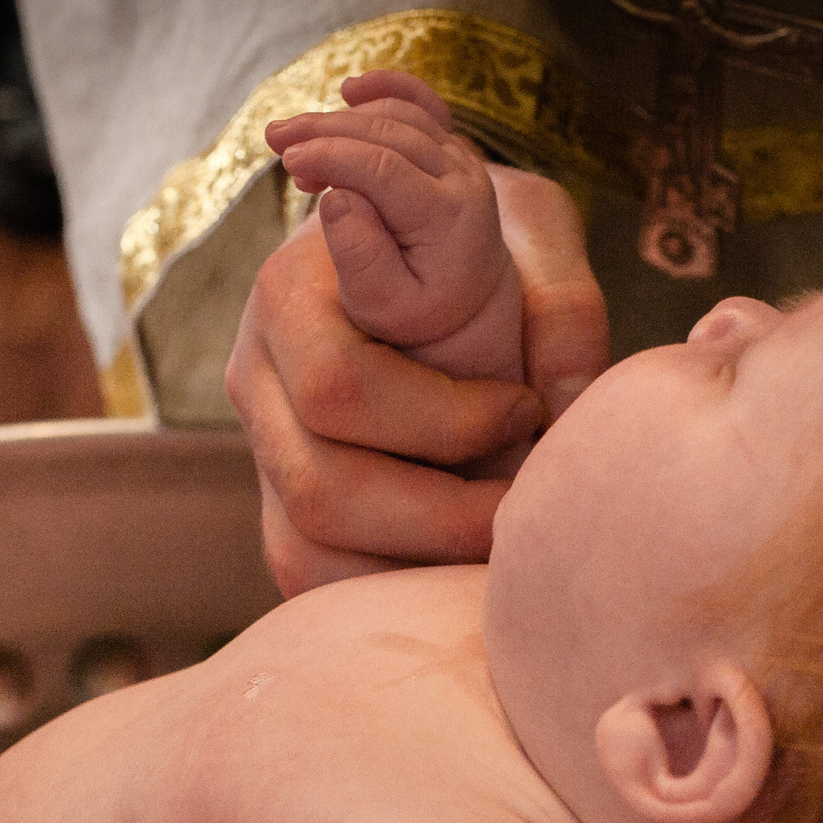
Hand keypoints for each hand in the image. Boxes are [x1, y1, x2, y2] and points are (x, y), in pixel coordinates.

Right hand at [225, 161, 607, 594]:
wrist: (431, 256)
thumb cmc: (484, 247)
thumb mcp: (529, 233)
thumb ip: (557, 302)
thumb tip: (565, 403)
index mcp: (292, 293)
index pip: (341, 386)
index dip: (451, 419)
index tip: (527, 406)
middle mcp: (257, 379)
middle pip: (321, 490)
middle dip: (445, 514)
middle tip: (527, 496)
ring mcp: (262, 452)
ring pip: (308, 554)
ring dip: (420, 565)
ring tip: (502, 539)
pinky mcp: (283, 513)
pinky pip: (315, 584)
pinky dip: (397, 589)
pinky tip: (463, 566)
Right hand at [267, 71, 514, 355]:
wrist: (466, 304)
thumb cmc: (417, 310)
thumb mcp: (383, 305)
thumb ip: (360, 257)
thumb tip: (336, 198)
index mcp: (448, 218)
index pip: (385, 169)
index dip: (333, 157)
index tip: (288, 159)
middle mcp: (463, 179)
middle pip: (389, 133)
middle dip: (327, 129)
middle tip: (274, 137)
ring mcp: (461, 159)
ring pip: (399, 115)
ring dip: (342, 119)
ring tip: (290, 139)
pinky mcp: (452, 149)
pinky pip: (423, 105)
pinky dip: (388, 88)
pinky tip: (352, 89)